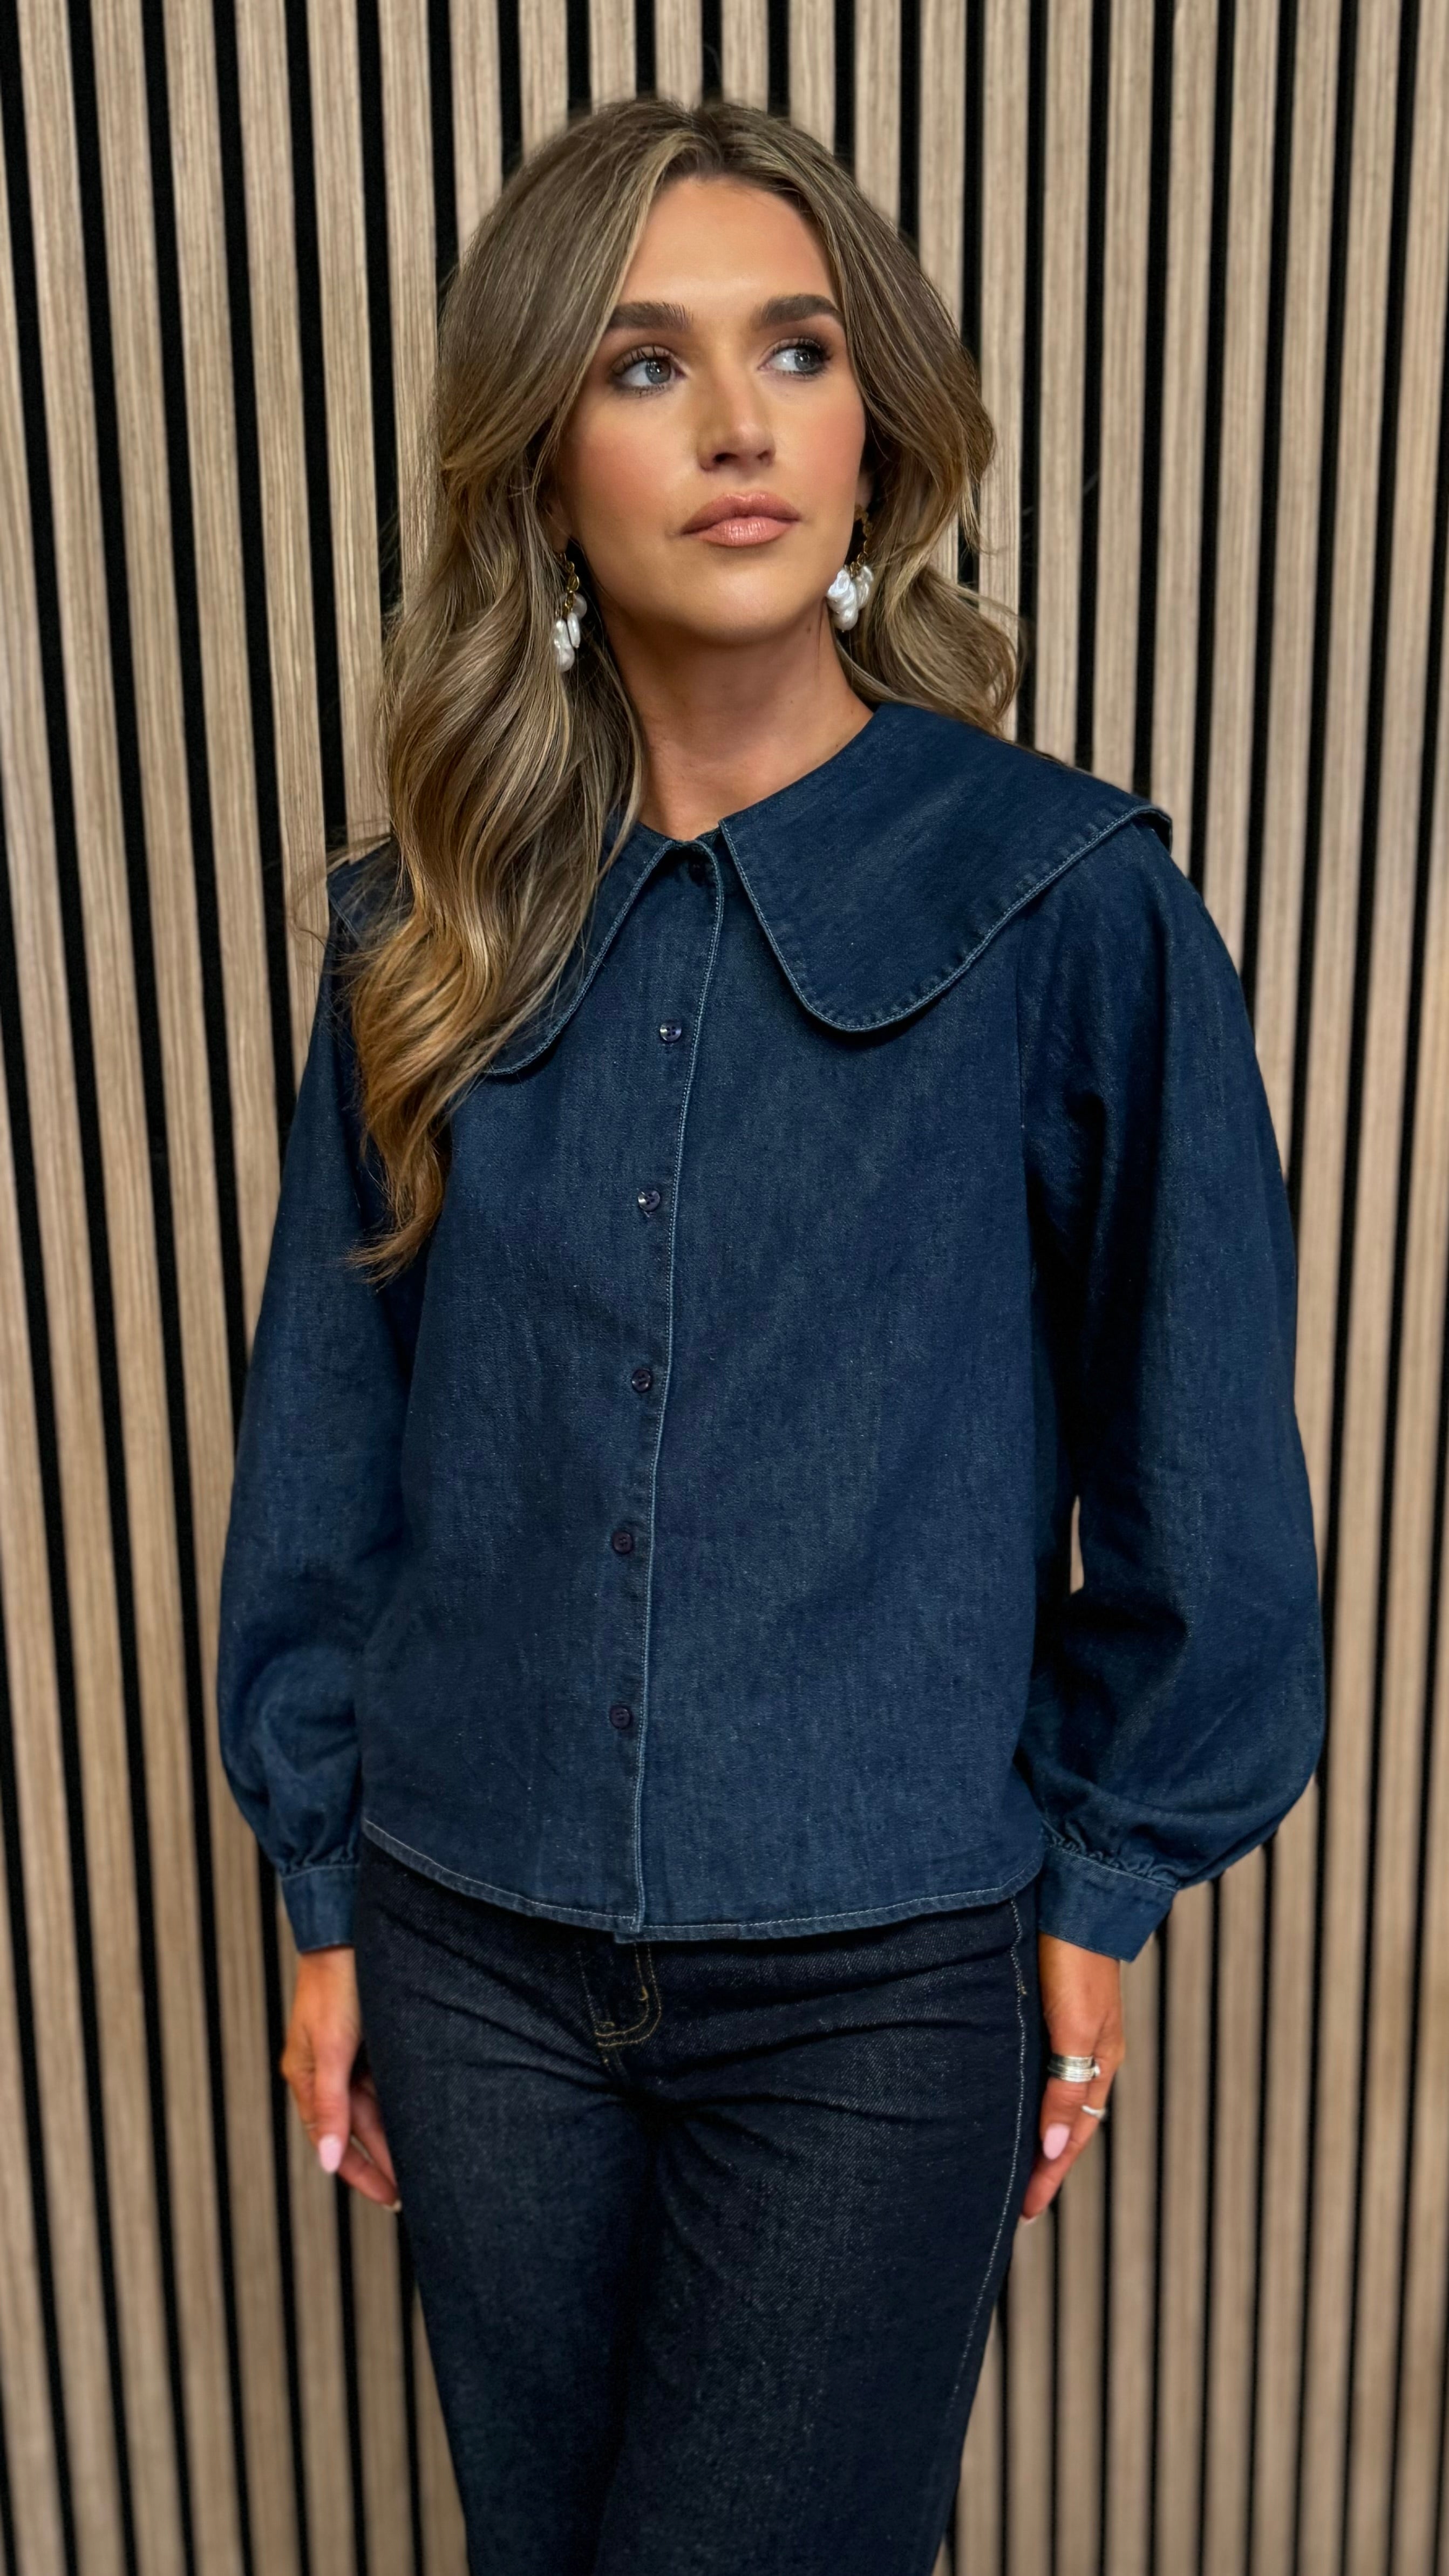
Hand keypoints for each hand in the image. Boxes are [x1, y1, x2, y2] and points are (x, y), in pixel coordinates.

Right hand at [280, 1946, 402, 2211]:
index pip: (335, 2142)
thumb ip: (330, 2105)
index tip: (392, 2199)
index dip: (362, 2173)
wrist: (348, 1929)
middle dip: (386, 2160)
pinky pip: (387, 2081)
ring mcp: (350, 2054)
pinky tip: (426, 2117)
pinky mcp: (371, 2037)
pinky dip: (403, 2102)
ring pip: (377, 2107)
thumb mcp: (331, 2047)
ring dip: (398, 2134)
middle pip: (359, 2129)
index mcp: (308, 2078)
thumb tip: (326, 2161)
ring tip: (430, 2161)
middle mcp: (329, 2072)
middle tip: (420, 2190)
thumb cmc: (335, 1983)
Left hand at [1019, 1931, 1123, 2222]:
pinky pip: (1039, 2070)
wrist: (1075, 1894)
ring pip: (1051, 2098)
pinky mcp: (1048, 2009)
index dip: (1050, 2173)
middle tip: (1015, 2205)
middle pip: (1064, 2122)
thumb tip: (1054, 2143)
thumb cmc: (1075, 1957)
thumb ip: (1066, 2084)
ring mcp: (1068, 2030)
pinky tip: (1007, 2102)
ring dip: (1034, 2134)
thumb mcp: (1074, 2026)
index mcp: (1099, 2059)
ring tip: (1007, 2165)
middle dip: (1043, 2165)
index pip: (1073, 2134)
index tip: (1027, 2213)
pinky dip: (1028, 2098)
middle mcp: (1084, 2051)